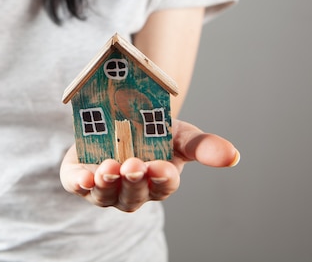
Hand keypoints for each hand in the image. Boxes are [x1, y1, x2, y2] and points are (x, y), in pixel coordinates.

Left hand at [60, 119, 239, 211]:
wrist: (119, 117)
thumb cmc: (154, 132)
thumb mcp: (180, 133)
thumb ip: (203, 146)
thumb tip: (234, 156)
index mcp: (159, 181)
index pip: (164, 185)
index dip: (163, 178)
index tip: (161, 167)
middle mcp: (133, 190)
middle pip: (134, 194)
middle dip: (134, 182)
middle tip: (134, 165)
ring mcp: (105, 187)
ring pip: (106, 195)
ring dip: (107, 184)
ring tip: (109, 169)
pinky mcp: (79, 177)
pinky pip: (77, 186)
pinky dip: (79, 183)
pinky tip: (83, 177)